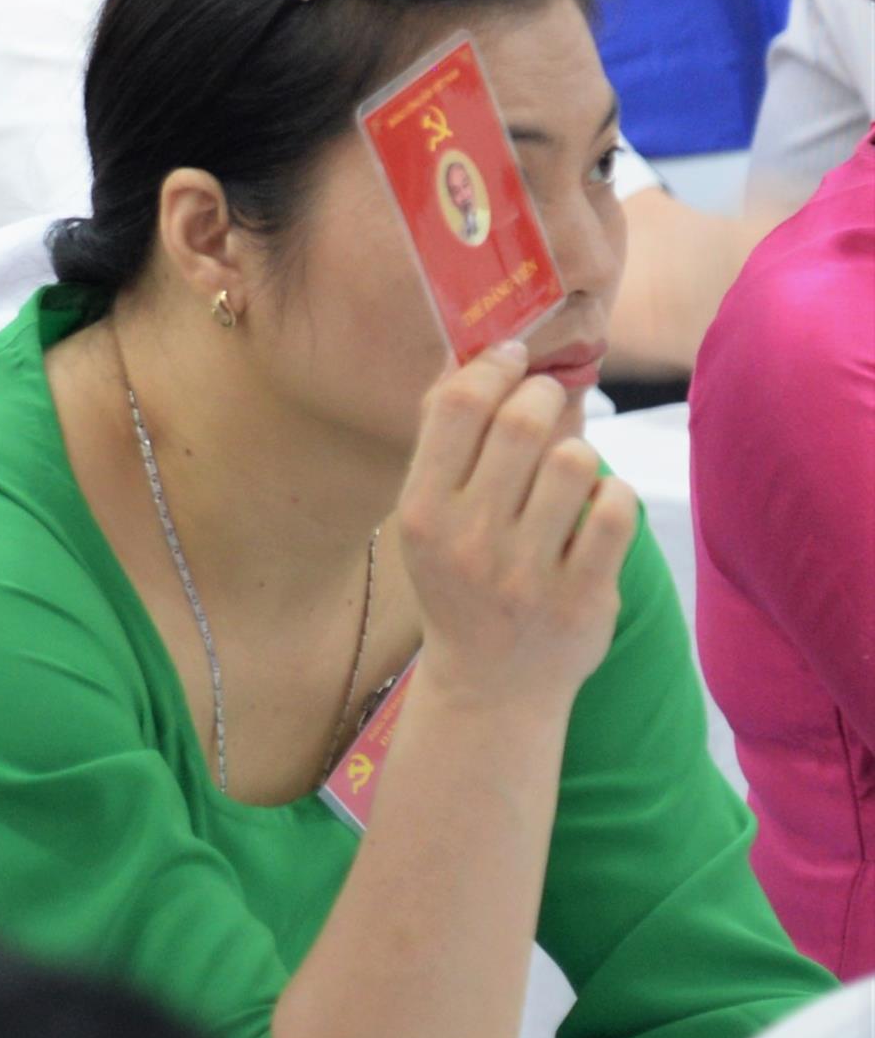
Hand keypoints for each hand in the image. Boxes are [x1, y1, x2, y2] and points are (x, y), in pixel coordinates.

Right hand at [389, 343, 633, 713]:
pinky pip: (616, 511)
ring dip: (580, 450)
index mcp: (421, 511)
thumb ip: (446, 442)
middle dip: (545, 396)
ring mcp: (527, 571)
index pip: (459, 407)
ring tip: (569, 467)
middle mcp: (469, 539)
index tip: (513, 357)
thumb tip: (474, 355)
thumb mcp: (428, 517)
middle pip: (522, 424)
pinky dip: (613, 495)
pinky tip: (597, 506)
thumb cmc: (458, 580)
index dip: (494, 366)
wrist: (490, 683)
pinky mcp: (583, 596)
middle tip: (549, 402)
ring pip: (576, 462)